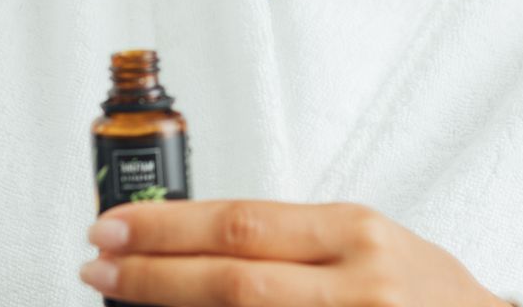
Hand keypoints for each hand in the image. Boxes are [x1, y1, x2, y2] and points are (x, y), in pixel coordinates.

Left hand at [79, 198, 510, 305]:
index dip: (167, 227)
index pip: (242, 224)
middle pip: (233, 278)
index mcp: (355, 235)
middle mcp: (357, 286)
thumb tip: (194, 245)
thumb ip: (295, 245)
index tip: (112, 226)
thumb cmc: (425, 296)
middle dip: (152, 272)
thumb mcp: (367, 246)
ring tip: (120, 298)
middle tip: (96, 263)